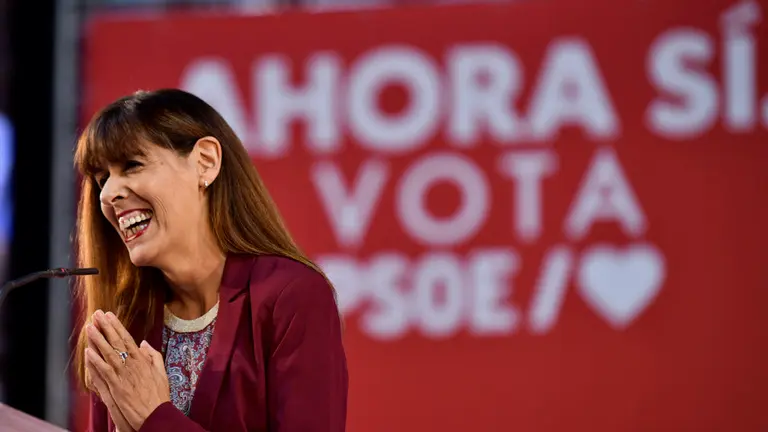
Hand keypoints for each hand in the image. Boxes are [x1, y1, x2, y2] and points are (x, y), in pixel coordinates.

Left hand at [86, 310, 170, 430]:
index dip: (117, 326)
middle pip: (116, 342)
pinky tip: (88, 352)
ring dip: (97, 340)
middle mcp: (132, 365)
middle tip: (96, 315)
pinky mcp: (115, 387)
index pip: (127, 339)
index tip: (109, 316)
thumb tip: (144, 344)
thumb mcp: (161, 373)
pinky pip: (103, 371)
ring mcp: (123, 376)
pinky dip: (95, 361)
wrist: (155, 414)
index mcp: (142, 361)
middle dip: (105, 327)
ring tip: (89, 328)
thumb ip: (153, 356)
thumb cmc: (158, 396)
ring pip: (107, 354)